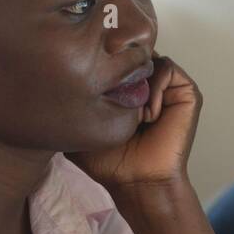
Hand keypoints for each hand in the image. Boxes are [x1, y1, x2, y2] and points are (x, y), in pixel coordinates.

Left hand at [68, 51, 202, 189]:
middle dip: (120, 67)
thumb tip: (47, 78)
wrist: (137, 182)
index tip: (93, 82)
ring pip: (149, 57)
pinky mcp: (186, 91)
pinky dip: (155, 88)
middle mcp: (147, 82)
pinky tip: (148, 116)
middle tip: (112, 95)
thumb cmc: (110, 161)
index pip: (114, 55)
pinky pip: (167, 68)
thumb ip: (67, 102)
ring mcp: (167, 85)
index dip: (102, 62)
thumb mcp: (78, 126)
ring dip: (138, 82)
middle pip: (132, 51)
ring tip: (133, 114)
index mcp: (126, 87)